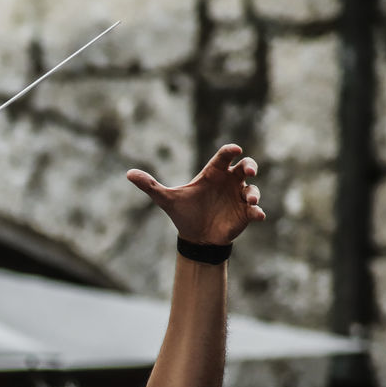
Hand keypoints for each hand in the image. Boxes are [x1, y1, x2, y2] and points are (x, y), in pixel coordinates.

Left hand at [127, 144, 264, 244]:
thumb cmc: (184, 213)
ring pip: (252, 189)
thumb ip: (150, 186)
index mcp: (213, 173)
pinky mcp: (245, 214)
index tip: (234, 149)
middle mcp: (229, 182)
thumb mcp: (166, 199)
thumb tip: (128, 173)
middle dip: (250, 166)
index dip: (230, 150)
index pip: (224, 157)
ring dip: (253, 192)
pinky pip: (255, 210)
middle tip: (248, 171)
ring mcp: (239, 197)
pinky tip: (257, 215)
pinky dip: (257, 212)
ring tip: (248, 200)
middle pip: (245, 166)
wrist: (195, 237)